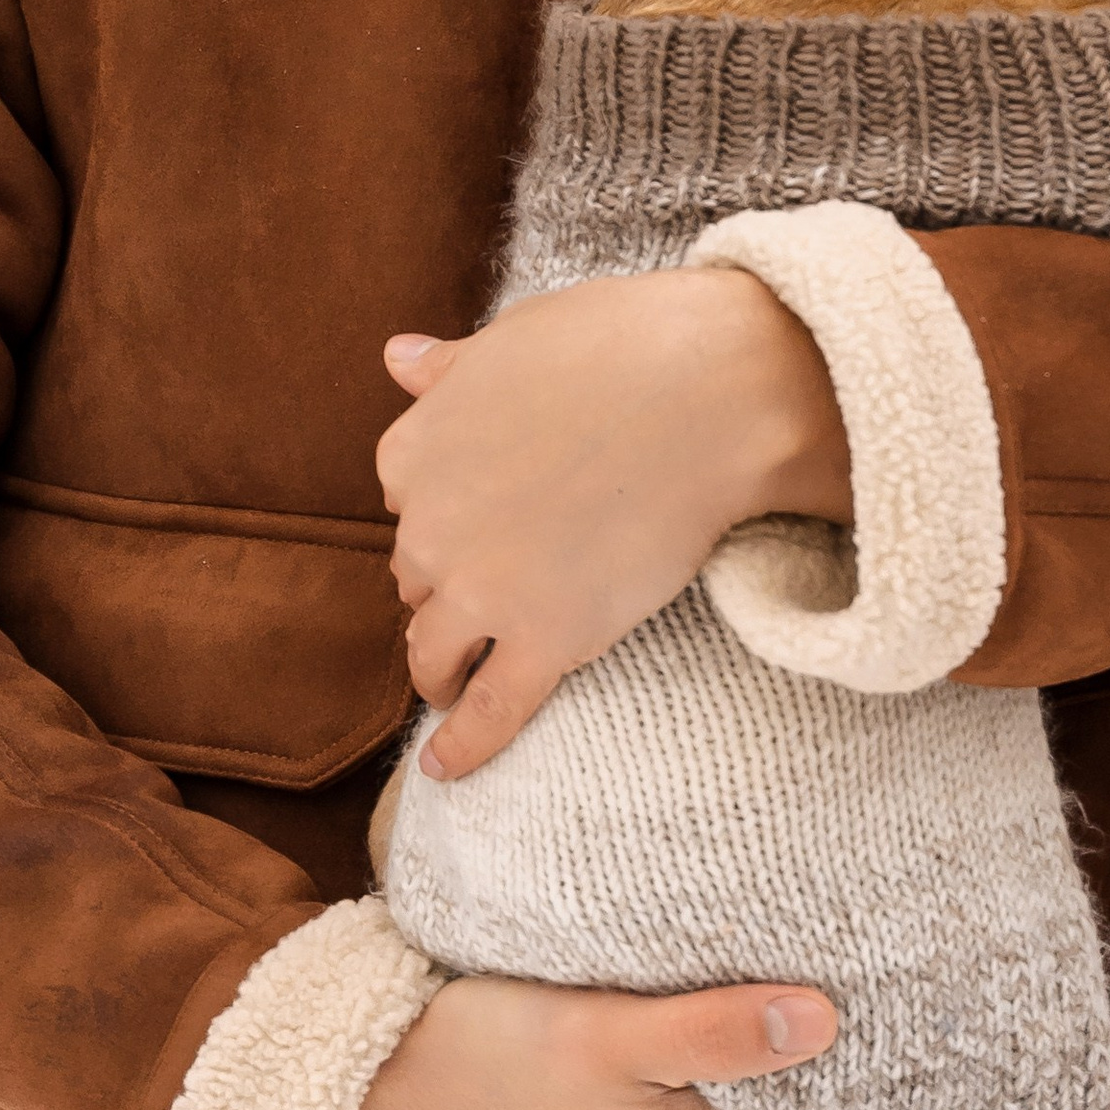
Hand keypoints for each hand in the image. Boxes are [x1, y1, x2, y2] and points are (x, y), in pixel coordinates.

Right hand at [330, 971, 837, 1109]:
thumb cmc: (486, 1065)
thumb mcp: (609, 1035)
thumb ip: (719, 1031)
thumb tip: (825, 1018)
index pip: (810, 1074)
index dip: (793, 1003)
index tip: (776, 945)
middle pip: (768, 1087)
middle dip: (750, 1022)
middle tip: (716, 946)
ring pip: (718, 1096)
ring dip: (703, 1042)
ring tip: (669, 977)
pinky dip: (666, 1069)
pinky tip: (635, 1021)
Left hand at [379, 269, 850, 779]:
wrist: (712, 391)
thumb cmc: (625, 346)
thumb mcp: (516, 339)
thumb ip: (452, 367)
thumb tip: (397, 356)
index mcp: (415, 448)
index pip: (407, 497)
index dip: (448, 509)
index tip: (485, 514)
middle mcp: (428, 524)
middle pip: (420, 574)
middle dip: (452, 579)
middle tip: (502, 581)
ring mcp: (482, 589)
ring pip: (434, 648)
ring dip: (442, 665)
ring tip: (456, 680)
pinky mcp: (545, 637)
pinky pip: (490, 709)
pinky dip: (463, 746)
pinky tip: (443, 769)